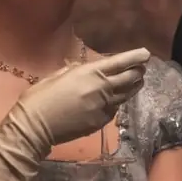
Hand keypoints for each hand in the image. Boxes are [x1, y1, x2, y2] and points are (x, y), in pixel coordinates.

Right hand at [9, 48, 150, 143]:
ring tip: (138, 82)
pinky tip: (117, 100)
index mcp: (89, 73)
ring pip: (126, 95)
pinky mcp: (100, 122)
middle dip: (138, 72)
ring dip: (133, 87)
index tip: (146, 54)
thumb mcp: (56, 76)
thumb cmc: (40, 97)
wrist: (35, 127)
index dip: (135, 57)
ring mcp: (103, 107)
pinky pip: (114, 110)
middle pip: (129, 78)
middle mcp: (101, 88)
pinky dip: (118, 103)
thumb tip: (83, 68)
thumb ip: (74, 70)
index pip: (120, 62)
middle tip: (142, 69)